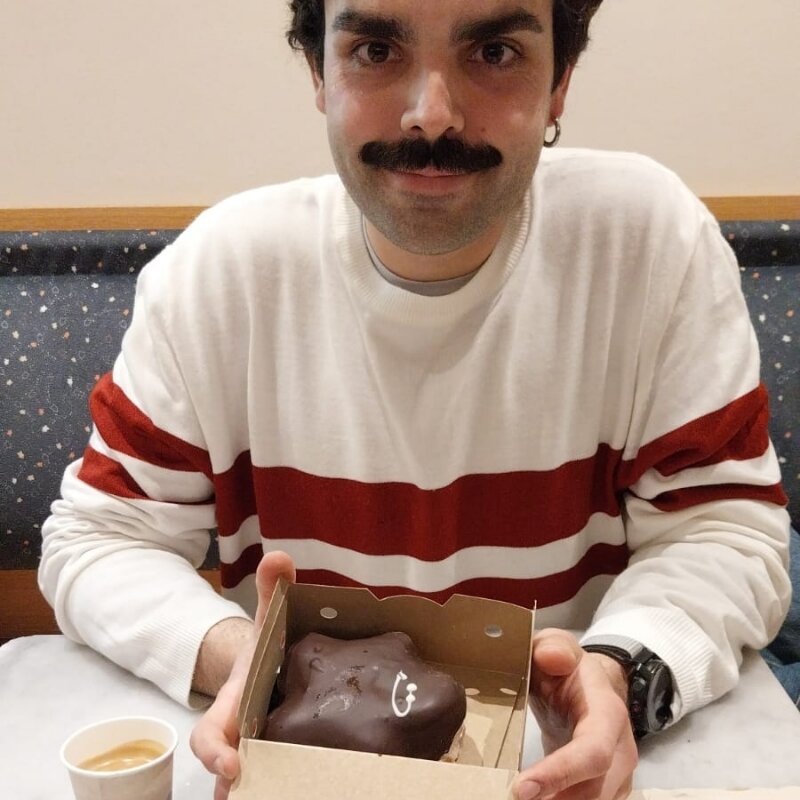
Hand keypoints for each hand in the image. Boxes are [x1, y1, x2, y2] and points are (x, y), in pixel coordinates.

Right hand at [190, 551, 295, 799]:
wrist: (270, 668)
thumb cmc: (266, 648)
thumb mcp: (268, 619)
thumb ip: (272, 590)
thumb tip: (278, 556)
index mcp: (231, 709)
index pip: (207, 739)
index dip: (214, 754)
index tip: (233, 766)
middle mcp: (241, 740)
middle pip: (231, 781)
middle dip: (246, 789)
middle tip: (269, 791)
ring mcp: (261, 757)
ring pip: (259, 788)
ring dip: (273, 791)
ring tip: (298, 792)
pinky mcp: (286, 765)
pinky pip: (284, 786)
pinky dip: (294, 788)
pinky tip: (321, 787)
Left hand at [514, 628, 637, 799]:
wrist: (590, 687)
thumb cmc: (568, 670)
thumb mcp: (555, 646)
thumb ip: (551, 647)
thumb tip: (552, 657)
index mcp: (607, 713)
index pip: (592, 751)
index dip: (561, 773)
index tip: (523, 789)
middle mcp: (621, 750)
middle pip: (595, 791)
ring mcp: (619, 775)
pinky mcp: (608, 790)